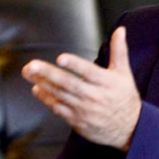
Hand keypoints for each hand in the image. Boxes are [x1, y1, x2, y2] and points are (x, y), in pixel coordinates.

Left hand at [22, 26, 141, 151]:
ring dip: (43, 84)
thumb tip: (120, 30)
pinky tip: (37, 89)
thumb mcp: (124, 73)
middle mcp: (94, 96)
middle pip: (68, 84)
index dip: (75, 64)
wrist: (129, 128)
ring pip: (60, 95)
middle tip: (32, 65)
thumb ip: (119, 50)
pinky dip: (46, 99)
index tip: (61, 58)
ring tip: (29, 72)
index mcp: (106, 82)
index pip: (89, 72)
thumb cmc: (124, 96)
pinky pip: (58, 109)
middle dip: (48, 74)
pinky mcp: (77, 121)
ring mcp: (84, 110)